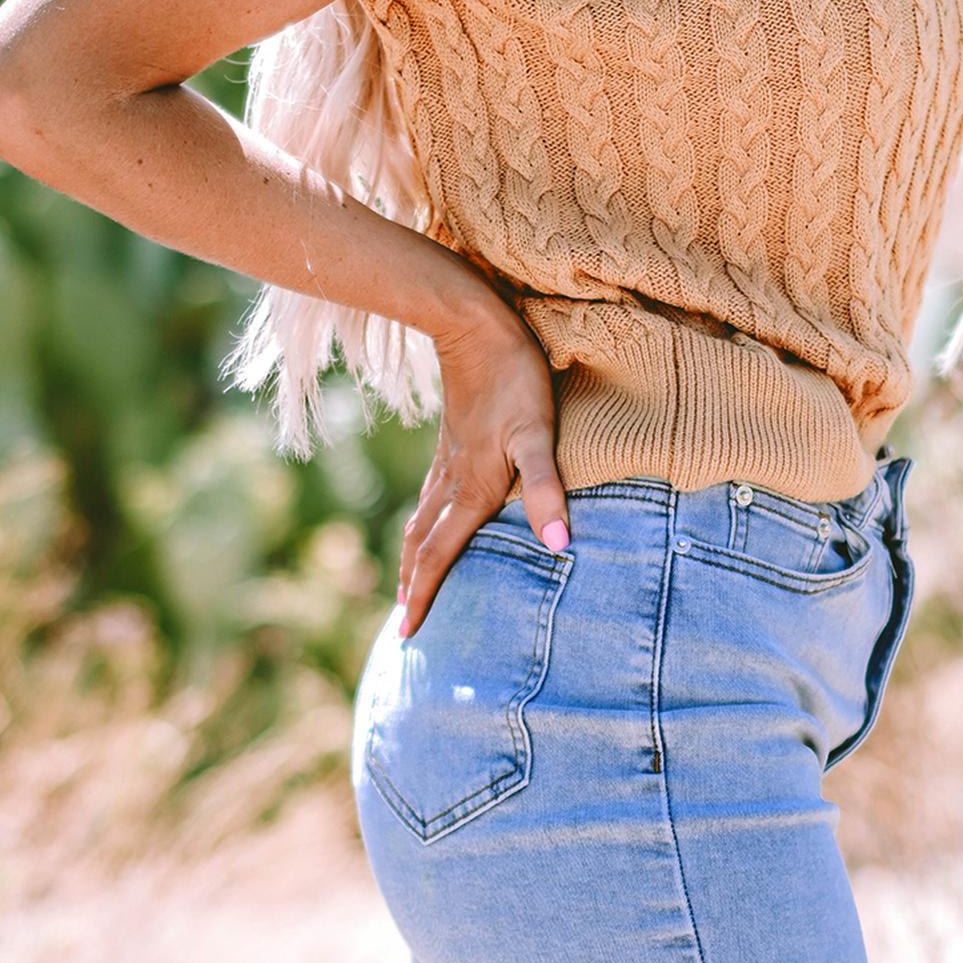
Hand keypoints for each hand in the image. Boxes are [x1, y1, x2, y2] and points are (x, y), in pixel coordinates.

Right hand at [395, 297, 571, 638]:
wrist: (475, 327)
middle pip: (422, 545)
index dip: (426, 595)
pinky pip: (428, 498)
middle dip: (412, 587)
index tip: (409, 635)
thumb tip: (559, 545)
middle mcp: (452, 482)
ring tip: (409, 585)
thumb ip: (546, 487)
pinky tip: (430, 521)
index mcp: (472, 489)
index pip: (440, 555)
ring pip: (420, 522)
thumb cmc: (514, 379)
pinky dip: (422, 526)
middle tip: (403, 627)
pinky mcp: (451, 443)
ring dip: (413, 558)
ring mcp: (447, 461)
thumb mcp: (537, 433)